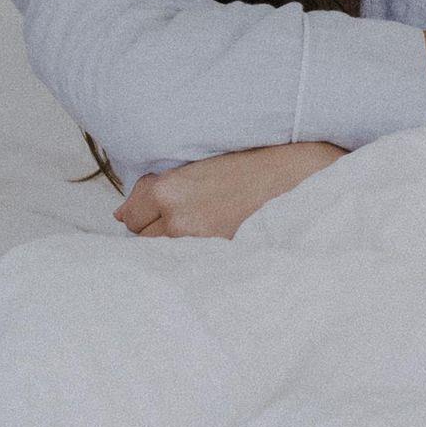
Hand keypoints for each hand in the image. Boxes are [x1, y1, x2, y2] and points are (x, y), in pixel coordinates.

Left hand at [114, 141, 344, 238]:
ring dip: (175, 244)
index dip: (144, 210)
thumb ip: (160, 186)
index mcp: (171, 190)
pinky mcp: (221, 259)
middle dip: (157, 227)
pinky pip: (192, 264)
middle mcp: (179, 220)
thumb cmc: (256, 163)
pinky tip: (215, 240)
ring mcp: (200, 244)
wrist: (303, 178)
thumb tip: (122, 214)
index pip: (130, 215)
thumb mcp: (202, 162)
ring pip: (165, 254)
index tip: (159, 207)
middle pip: (142, 238)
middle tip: (188, 213)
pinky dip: (197, 256)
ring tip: (204, 226)